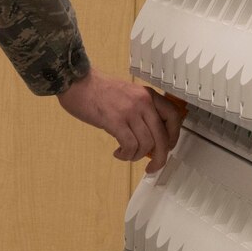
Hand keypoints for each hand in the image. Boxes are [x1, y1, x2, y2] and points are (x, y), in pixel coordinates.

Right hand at [56, 68, 184, 172]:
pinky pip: (130, 145)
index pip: (173, 116)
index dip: (174, 136)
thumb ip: (142, 111)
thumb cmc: (99, 90)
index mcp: (149, 95)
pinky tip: (119, 153)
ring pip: (146, 144)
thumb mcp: (129, 95)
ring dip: (137, 156)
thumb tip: (150, 137)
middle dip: (160, 157)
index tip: (167, 147)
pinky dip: (126, 155)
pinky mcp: (115, 121)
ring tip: (126, 154)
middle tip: (152, 167)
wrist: (78, 82)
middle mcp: (144, 102)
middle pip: (162, 136)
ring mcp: (130, 111)